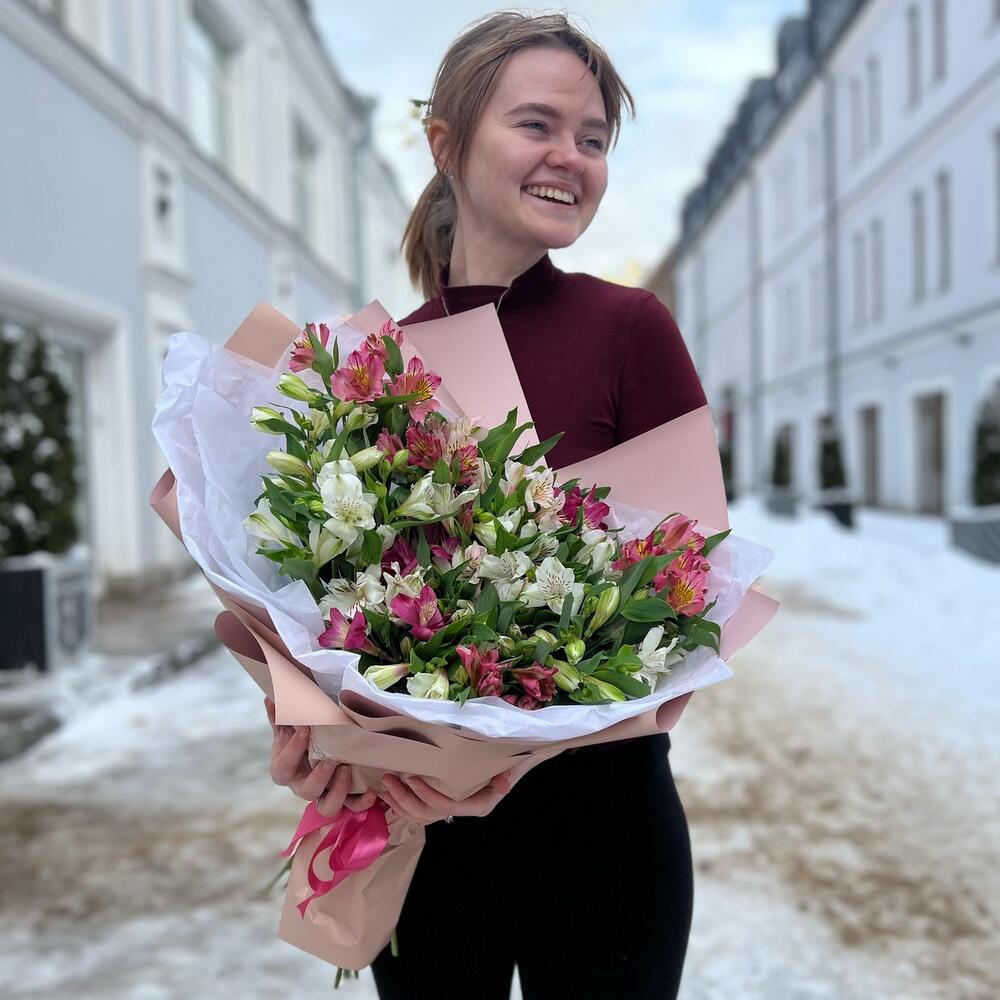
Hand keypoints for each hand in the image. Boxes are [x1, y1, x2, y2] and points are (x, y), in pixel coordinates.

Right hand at [265, 696, 377, 817]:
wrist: (320, 748)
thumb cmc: (303, 738)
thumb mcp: (291, 728)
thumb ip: (280, 716)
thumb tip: (270, 698)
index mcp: (287, 770)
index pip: (282, 768)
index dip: (291, 751)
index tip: (304, 730)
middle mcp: (304, 785)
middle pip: (306, 792)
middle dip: (318, 777)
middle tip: (330, 760)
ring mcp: (324, 794)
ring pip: (327, 807)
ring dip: (337, 791)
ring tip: (347, 769)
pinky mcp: (344, 798)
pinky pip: (352, 806)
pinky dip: (362, 803)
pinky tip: (371, 792)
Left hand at [379, 771, 514, 825]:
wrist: (506, 770)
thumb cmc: (505, 767)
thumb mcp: (508, 770)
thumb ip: (504, 776)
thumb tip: (503, 784)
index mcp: (476, 806)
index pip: (446, 806)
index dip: (427, 795)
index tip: (412, 778)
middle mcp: (461, 811)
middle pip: (427, 813)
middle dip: (405, 798)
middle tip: (389, 779)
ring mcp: (449, 810)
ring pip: (419, 816)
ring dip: (399, 802)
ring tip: (385, 785)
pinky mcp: (440, 805)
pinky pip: (418, 812)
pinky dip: (402, 805)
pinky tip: (389, 795)